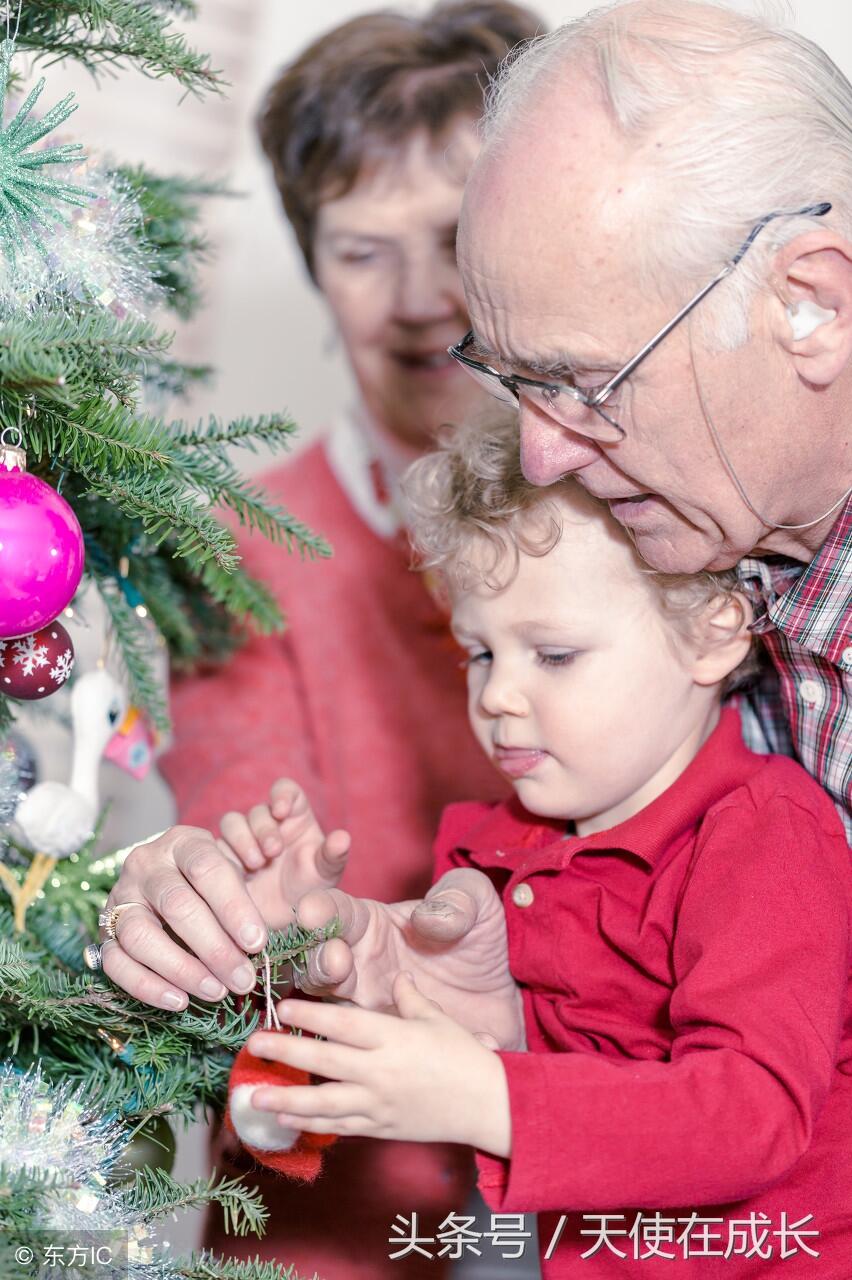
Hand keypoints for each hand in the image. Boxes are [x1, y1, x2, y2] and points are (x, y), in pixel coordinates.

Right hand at [102, 809, 348, 1011]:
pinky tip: (180, 1001)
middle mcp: (147, 862)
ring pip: (140, 933)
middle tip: (245, 977)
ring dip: (181, 967)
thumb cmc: (238, 888)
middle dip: (213, 944)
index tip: (259, 940)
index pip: (207, 866)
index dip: (232, 904)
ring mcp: (121, 898)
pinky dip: (146, 984)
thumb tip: (342, 841)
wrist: (176, 901)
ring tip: (217, 992)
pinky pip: (116, 962)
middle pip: (176, 901)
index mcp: (186, 840)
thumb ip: (311, 857)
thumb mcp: (272, 867)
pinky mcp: (105, 933)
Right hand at [218, 778, 349, 877]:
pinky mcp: (224, 858)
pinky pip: (216, 848)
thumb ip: (333, 855)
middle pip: (258, 811)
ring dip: (241, 839)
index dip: (281, 794)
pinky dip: (225, 857)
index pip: (285, 790)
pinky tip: (237, 875)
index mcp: (294, 816)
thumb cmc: (310, 889)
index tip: (281, 810)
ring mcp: (243, 840)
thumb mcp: (325, 874)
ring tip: (256, 863)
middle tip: (273, 851)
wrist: (285, 921)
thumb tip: (343, 838)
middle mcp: (267, 823)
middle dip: (263, 828)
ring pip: (232, 823)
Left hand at [247, 972, 511, 1154]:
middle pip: (325, 1062)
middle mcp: (381, 1071)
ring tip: (253, 1097)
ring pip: (324, 1103)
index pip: (344, 1023)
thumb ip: (412, 1000)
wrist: (489, 1105)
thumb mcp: (439, 1020)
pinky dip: (310, 1124)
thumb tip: (398, 976)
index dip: (310, 1015)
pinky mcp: (380, 1129)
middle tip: (254, 1046)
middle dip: (285, 1054)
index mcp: (394, 1038)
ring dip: (286, 1100)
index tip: (282, 1008)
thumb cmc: (466, 1057)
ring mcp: (378, 1104)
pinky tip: (286, 1119)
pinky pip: (339, 1127)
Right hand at [293, 867, 523, 1050]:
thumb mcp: (475, 904)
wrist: (502, 990)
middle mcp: (360, 965)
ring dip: (327, 1016)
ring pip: (332, 1015)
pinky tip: (425, 1040)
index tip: (312, 912)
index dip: (321, 910)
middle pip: (320, 964)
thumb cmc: (478, 936)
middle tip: (337, 961)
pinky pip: (373, 1052)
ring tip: (356, 1009)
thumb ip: (456, 902)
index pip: (339, 912)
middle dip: (318, 962)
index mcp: (373, 924)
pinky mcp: (384, 1044)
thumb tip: (427, 919)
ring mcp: (368, 1008)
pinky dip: (390, 1054)